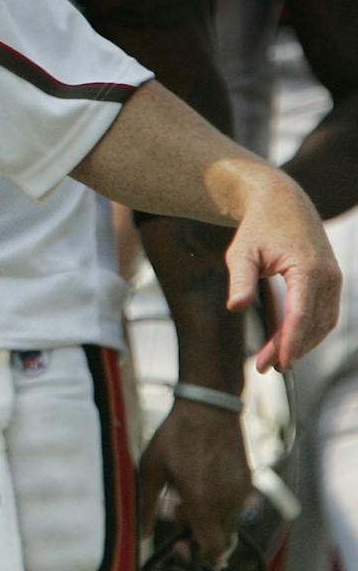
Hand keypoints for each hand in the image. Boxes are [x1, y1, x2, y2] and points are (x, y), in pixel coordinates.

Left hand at [137, 397, 250, 563]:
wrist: (209, 409)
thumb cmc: (175, 437)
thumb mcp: (151, 469)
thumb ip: (147, 504)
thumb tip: (142, 534)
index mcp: (203, 503)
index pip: (213, 549)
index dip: (199, 555)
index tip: (182, 547)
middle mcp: (228, 503)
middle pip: (222, 540)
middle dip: (202, 537)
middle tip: (179, 515)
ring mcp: (241, 492)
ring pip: (229, 523)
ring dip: (211, 520)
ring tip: (185, 494)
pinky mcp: (247, 482)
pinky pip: (235, 506)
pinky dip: (220, 505)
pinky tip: (201, 483)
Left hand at [228, 171, 342, 370]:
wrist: (283, 203)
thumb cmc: (258, 227)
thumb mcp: (241, 252)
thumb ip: (240, 280)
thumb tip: (236, 308)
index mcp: (307, 269)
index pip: (301, 315)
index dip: (290, 343)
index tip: (278, 364)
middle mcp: (327, 276)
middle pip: (312, 324)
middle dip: (290, 348)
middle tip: (264, 367)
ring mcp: (333, 279)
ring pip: (322, 323)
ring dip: (301, 343)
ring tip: (273, 360)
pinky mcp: (330, 281)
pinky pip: (323, 314)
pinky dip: (308, 330)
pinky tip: (286, 342)